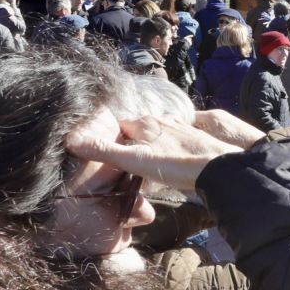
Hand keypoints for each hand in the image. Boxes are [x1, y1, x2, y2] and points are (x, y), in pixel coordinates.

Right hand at [67, 116, 241, 190]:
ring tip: (149, 160)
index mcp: (145, 124)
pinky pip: (179, 140)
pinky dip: (171, 147)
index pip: (121, 126)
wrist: (218, 168)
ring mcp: (183, 128)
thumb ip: (105, 151)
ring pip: (161, 132)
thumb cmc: (175, 165)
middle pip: (141, 128)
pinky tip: (174, 160)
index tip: (106, 151)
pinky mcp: (198, 139)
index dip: (112, 138)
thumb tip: (72, 141)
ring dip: (153, 143)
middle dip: (132, 140)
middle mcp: (164, 121)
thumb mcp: (135, 160)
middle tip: (127, 159)